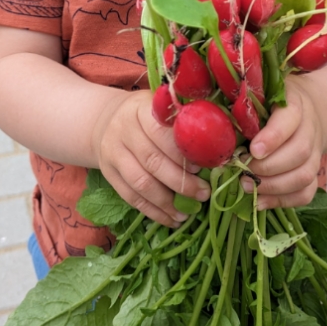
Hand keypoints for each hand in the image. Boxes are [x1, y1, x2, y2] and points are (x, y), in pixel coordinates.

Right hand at [91, 88, 210, 226]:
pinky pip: (131, 198)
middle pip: (152, 161)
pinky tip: (170, 219)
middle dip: (180, 181)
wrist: (106, 121)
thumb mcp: (161, 106)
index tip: (202, 165)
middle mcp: (124, 131)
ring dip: (167, 202)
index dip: (181, 150)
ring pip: (141, 184)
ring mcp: (114, 155)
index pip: (160, 131)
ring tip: (188, 213)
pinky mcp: (110, 176)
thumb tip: (220, 137)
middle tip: (203, 193)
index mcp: (141, 110)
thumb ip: (184, 118)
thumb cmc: (147, 114)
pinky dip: (152, 211)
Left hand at [242, 78, 326, 208]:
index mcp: (295, 104)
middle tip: (242, 173)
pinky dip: (284, 201)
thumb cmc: (274, 104)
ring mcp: (315, 152)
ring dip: (274, 187)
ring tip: (247, 187)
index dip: (273, 137)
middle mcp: (310, 128)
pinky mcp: (313, 171)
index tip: (253, 150)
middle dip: (268, 168)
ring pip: (304, 175)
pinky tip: (261, 201)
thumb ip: (244, 108)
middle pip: (300, 151)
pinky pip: (306, 192)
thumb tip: (216, 128)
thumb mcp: (262, 95)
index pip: (290, 118)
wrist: (308, 110)